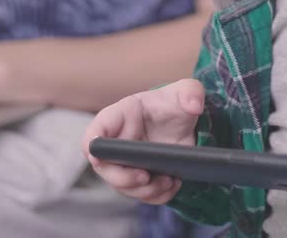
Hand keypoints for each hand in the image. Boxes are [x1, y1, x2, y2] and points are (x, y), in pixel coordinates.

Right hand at [82, 78, 205, 204]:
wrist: (185, 122)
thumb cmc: (176, 102)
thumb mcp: (186, 91)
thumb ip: (191, 92)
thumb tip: (194, 106)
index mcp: (121, 117)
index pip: (96, 131)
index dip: (92, 145)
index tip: (98, 157)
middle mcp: (118, 142)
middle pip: (104, 167)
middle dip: (123, 178)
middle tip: (145, 176)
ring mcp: (127, 162)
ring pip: (124, 186)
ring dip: (145, 190)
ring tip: (169, 180)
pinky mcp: (140, 177)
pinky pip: (142, 194)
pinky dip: (157, 195)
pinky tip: (174, 184)